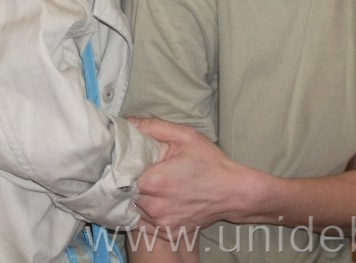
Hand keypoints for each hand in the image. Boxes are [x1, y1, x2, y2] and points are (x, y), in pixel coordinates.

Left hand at [130, 117, 256, 229]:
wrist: (234, 192)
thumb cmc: (211, 163)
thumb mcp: (185, 136)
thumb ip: (154, 127)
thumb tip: (128, 122)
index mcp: (155, 181)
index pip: (122, 175)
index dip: (121, 167)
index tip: (125, 161)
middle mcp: (155, 206)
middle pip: (127, 193)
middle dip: (129, 182)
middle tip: (139, 172)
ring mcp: (162, 223)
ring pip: (134, 210)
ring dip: (137, 199)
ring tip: (148, 186)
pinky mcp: (169, 233)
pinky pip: (145, 225)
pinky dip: (146, 215)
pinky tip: (155, 202)